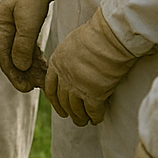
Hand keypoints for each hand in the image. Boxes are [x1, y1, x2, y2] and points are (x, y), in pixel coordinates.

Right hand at [0, 0, 52, 91]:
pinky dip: (34, 60)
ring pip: (20, 55)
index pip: (4, 57)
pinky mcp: (24, 28)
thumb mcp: (27, 20)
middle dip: (22, 75)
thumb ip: (22, 44)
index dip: (13, 75)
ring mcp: (14, 29)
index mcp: (0, 27)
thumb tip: (19, 66)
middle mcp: (4, 30)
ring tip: (42, 81)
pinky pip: (27, 49)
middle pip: (11, 58)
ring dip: (30, 69)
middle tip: (36, 89)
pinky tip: (43, 68)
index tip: (25, 88)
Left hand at [45, 6, 137, 125]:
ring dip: (80, 117)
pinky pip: (93, 111)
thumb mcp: (72, 44)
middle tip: (73, 118)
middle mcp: (63, 77)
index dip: (54, 100)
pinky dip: (95, 117)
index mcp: (56, 63)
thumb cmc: (94, 35)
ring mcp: (77, 87)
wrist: (107, 38)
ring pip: (75, 109)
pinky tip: (97, 119)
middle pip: (62, 100)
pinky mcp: (93, 94)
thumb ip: (70, 57)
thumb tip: (75, 63)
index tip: (59, 107)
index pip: (50, 87)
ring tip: (85, 122)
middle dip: (67, 111)